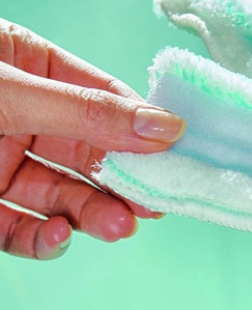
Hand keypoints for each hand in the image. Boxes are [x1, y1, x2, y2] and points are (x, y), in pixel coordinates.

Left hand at [0, 19, 185, 259]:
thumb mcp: (9, 90)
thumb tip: (166, 127)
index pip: (102, 99)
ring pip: (62, 198)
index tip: (177, 155)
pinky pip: (21, 230)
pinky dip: (43, 240)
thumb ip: (87, 112)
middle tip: (153, 203)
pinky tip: (58, 234)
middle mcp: (20, 118)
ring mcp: (0, 164)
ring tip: (119, 226)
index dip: (140, 129)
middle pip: (89, 157)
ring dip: (95, 215)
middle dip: (123, 183)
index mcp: (27, 69)